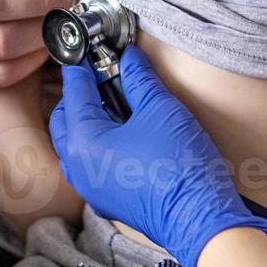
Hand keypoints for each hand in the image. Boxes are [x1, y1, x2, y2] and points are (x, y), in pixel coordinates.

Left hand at [49, 45, 266, 266]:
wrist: (200, 218)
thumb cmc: (179, 165)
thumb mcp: (160, 109)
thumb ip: (139, 79)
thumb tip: (129, 58)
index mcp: (83, 142)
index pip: (74, 92)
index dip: (82, 66)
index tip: (87, 48)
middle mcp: (78, 167)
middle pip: (66, 119)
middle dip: (80, 94)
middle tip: (103, 73)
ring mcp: (91, 187)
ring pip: (77, 143)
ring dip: (89, 119)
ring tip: (116, 99)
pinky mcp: (108, 199)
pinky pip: (91, 162)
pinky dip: (99, 141)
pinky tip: (125, 129)